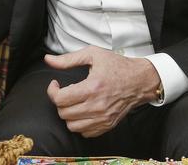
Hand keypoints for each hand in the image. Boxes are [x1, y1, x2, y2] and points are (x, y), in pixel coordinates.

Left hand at [45, 46, 159, 137]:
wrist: (140, 80)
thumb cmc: (117, 65)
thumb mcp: (92, 55)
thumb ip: (68, 59)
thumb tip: (48, 59)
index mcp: (92, 87)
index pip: (60, 99)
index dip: (52, 91)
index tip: (55, 84)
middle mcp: (97, 106)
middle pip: (64, 113)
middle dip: (60, 101)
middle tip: (65, 91)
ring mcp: (103, 118)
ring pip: (72, 126)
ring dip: (68, 114)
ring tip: (73, 102)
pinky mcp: (108, 125)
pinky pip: (85, 132)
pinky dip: (79, 123)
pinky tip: (83, 110)